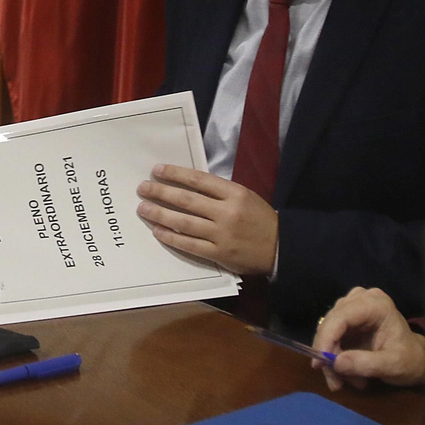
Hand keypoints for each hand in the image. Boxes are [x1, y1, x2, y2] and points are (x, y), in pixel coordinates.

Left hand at [136, 164, 277, 273]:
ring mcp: (222, 234)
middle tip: (142, 188)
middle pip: (186, 200)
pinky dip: (172, 237)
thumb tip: (186, 184)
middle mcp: (227, 212)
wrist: (281, 247)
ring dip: (160, 214)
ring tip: (143, 209)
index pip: (198, 180)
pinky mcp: (219, 253)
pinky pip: (190, 244)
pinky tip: (158, 231)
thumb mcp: (244, 196)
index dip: (175, 174)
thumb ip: (218, 191)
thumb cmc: (259, 218)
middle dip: (161, 192)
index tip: (157, 170)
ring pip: (184, 222)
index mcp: (235, 193)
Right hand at [310, 287, 424, 390]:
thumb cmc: (408, 360)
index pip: (341, 316)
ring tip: (345, 381)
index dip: (326, 338)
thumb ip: (366, 364)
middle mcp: (361, 299)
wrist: (415, 359)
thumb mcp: (392, 365)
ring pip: (327, 332)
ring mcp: (352, 306)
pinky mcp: (346, 318)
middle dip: (328, 354)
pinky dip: (333, 357)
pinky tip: (345, 372)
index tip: (319, 363)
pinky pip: (330, 337)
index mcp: (376, 305)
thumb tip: (335, 363)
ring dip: (331, 359)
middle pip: (331, 324)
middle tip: (335, 382)